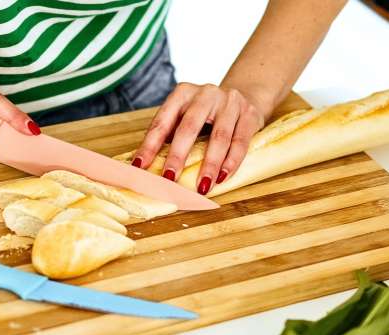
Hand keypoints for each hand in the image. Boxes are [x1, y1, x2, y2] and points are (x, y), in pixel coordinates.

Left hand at [132, 82, 268, 194]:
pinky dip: (231, 162)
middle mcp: (205, 94)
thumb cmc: (208, 114)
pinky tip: (223, 177)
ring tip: (202, 187)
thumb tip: (149, 167)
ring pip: (219, 137)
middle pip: (189, 127)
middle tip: (169, 179)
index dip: (149, 145)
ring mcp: (229, 102)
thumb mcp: (187, 116)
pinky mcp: (249, 114)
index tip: (139, 167)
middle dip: (178, 156)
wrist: (246, 95)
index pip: (162, 121)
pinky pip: (240, 142)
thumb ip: (172, 134)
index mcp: (182, 93)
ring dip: (209, 165)